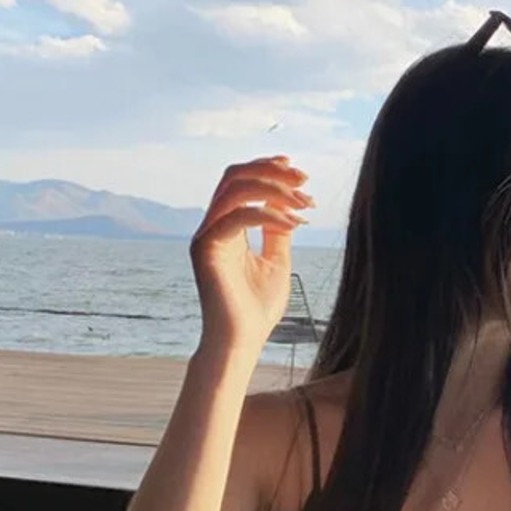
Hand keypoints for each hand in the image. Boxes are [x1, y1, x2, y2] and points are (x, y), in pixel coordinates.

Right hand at [189, 155, 314, 353]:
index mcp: (227, 228)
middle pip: (235, 176)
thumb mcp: (276, 260)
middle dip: (271, 171)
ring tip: (303, 202)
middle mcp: (212, 227)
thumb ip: (277, 230)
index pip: (241, 183)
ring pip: (234, 189)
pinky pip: (237, 216)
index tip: (299, 174)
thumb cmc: (257, 309)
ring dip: (273, 189)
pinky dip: (268, 213)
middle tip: (303, 180)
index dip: (268, 170)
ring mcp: (206, 236)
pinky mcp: (206, 248)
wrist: (242, 341)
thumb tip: (287, 202)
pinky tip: (293, 223)